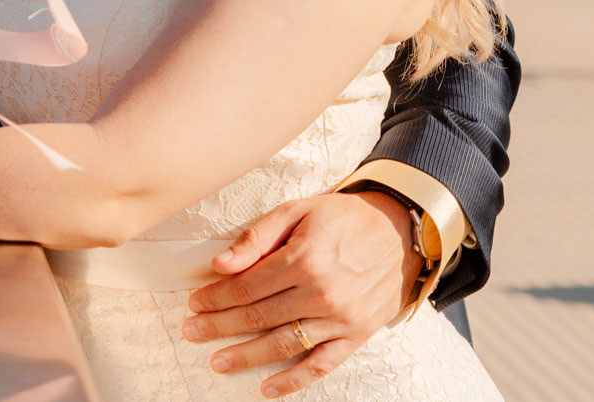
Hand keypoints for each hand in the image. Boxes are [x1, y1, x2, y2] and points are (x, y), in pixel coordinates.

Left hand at [181, 191, 420, 397]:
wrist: (400, 231)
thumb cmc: (345, 218)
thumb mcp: (299, 210)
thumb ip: (258, 236)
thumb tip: (221, 263)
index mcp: (303, 258)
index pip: (246, 286)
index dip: (216, 296)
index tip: (196, 303)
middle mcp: (321, 292)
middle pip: (257, 316)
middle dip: (219, 326)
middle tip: (193, 332)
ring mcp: (340, 318)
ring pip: (282, 344)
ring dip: (246, 356)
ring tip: (218, 362)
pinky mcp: (356, 335)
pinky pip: (321, 365)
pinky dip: (293, 381)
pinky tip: (267, 388)